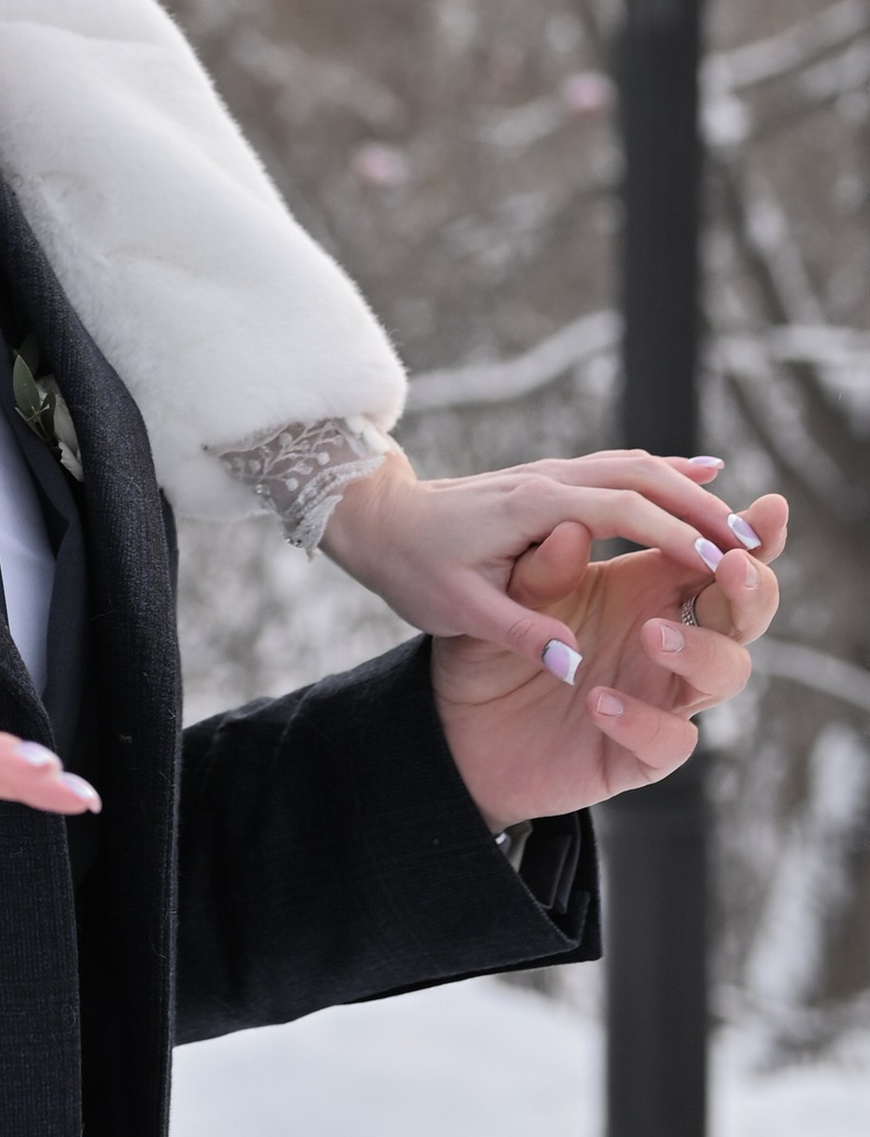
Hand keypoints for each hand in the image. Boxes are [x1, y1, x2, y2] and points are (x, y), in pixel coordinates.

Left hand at [324, 444, 768, 661]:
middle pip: (643, 481)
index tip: (721, 567)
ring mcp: (553, 477)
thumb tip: (571, 667)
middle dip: (703, 509)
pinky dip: (667, 474)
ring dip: (693, 490)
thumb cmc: (414, 568)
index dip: (675, 536)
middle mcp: (550, 484)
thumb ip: (517, 632)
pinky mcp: (552, 483)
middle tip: (757, 541)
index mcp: (532, 510)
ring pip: (638, 468)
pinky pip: (621, 469)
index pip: (622, 513)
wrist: (378, 520)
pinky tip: (700, 479)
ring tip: (744, 519)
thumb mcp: (455, 609)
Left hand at [431, 493, 783, 832]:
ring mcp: (657, 696)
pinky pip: (669, 741)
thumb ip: (536, 571)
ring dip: (701, 649)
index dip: (737, 530)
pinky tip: (599, 702)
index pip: (705, 550)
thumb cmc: (483, 650)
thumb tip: (572, 529)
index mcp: (638, 586)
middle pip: (740, 610)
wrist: (450, 728)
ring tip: (653, 633)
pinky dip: (645, 721)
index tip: (767, 509)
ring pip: (726, 672)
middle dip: (750, 585)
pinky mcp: (637, 753)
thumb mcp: (492, 599)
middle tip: (733, 566)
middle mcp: (661, 636)